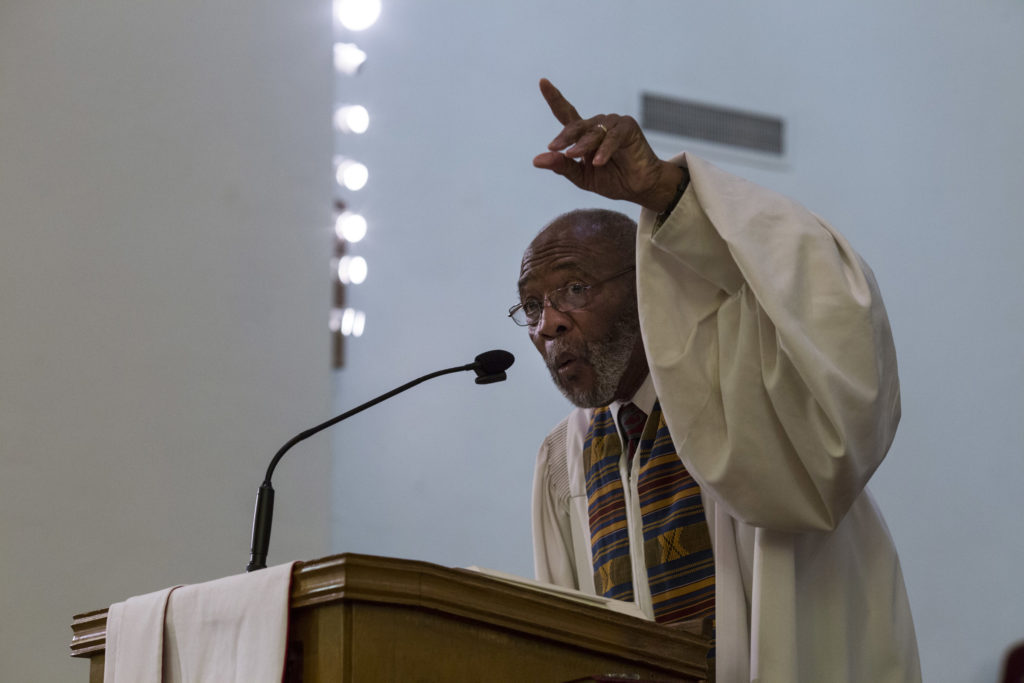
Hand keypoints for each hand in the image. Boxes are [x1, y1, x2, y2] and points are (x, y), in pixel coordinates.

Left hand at [532, 79, 685, 212]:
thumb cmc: (611, 180)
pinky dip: (604, 150)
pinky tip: (598, 162)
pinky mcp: (628, 127)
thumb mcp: (582, 176)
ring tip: (573, 156)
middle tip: (552, 147)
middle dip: (564, 137)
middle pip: (575, 126)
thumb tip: (536, 160)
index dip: (554, 98)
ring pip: (592, 133)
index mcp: (583, 134)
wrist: (639, 188)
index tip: (542, 81)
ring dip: (582, 145)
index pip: (566, 113)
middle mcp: (597, 124)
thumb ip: (561, 166)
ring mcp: (613, 123)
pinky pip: (612, 137)